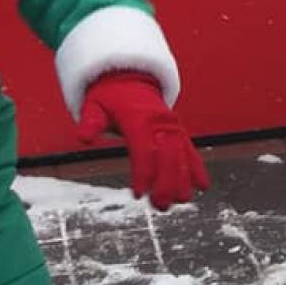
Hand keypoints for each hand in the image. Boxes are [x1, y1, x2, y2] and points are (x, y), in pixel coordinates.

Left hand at [77, 70, 208, 208]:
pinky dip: (196, 166)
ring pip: (181, 151)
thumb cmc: (109, 98)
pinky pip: (189, 148)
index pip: (144, 147)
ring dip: (183, 177)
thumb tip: (84, 137)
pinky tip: (202, 186)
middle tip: (160, 205)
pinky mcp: (177, 129)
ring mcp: (171, 124)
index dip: (143, 172)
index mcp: (138, 116)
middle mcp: (160, 119)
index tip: (138, 194)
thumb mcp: (94, 106)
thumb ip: (90, 122)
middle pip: (167, 151)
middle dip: (166, 179)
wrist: (130, 79)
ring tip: (181, 201)